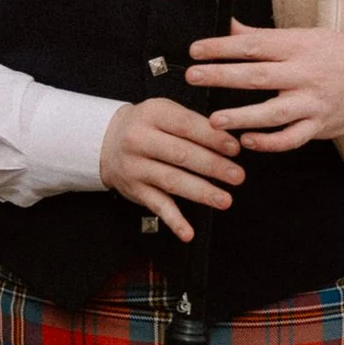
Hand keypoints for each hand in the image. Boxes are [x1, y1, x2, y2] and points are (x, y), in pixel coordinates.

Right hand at [100, 97, 246, 244]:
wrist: (106, 141)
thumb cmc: (146, 125)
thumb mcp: (164, 111)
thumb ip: (193, 123)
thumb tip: (229, 141)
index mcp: (152, 114)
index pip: (186, 126)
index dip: (212, 138)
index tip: (235, 148)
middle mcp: (139, 140)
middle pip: (181, 155)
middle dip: (213, 166)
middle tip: (237, 175)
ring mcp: (136, 167)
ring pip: (172, 181)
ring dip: (201, 192)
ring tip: (225, 200)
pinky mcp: (135, 190)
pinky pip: (157, 206)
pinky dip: (174, 221)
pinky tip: (188, 233)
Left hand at [186, 23, 343, 154]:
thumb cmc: (334, 54)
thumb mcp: (302, 36)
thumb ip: (264, 36)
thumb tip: (230, 26)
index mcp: (297, 47)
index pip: (254, 45)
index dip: (222, 47)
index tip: (196, 50)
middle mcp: (304, 74)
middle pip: (258, 76)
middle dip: (222, 76)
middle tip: (194, 76)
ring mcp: (312, 102)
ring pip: (274, 113)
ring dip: (242, 117)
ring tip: (215, 121)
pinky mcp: (318, 126)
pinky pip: (291, 138)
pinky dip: (269, 142)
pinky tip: (247, 141)